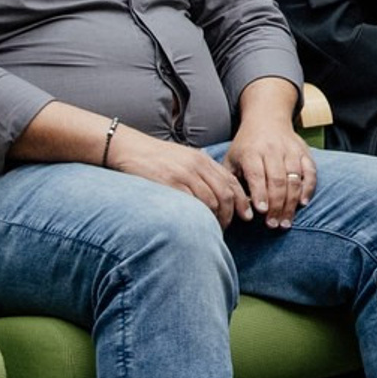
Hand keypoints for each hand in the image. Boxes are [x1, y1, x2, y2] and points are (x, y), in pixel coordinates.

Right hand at [108, 126, 244, 225]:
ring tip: (213, 228)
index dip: (241, 200)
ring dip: (215, 219)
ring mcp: (184, 175)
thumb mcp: (184, 157)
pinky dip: (199, 216)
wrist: (131, 148)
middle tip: (227, 227)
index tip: (245, 215)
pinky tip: (198, 224)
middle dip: (230, 214)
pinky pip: (192, 204)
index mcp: (203, 159)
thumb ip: (201, 169)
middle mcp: (197, 166)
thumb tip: (218, 188)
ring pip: (211, 201)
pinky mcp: (170, 184)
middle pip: (224, 194)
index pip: (231, 181)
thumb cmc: (157, 156)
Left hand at [226, 117, 316, 229]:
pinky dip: (308, 188)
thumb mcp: (231, 158)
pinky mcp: (304, 152)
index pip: (257, 174)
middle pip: (277, 179)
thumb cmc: (246, 146)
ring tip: (286, 222)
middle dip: (276, 205)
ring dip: (291, 202)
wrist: (267, 118)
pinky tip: (302, 204)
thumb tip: (234, 208)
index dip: (260, 193)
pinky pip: (310, 171)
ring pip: (294, 178)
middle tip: (273, 225)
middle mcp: (272, 149)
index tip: (261, 212)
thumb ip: (231, 182)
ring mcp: (290, 151)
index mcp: (251, 151)